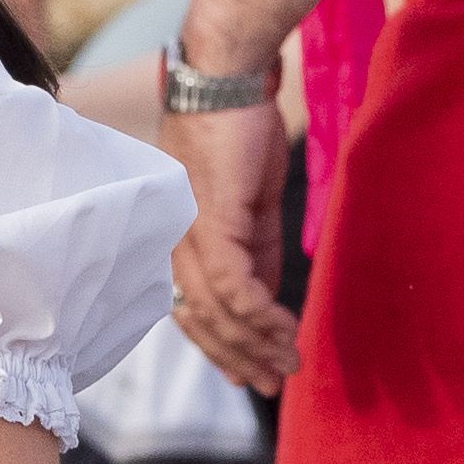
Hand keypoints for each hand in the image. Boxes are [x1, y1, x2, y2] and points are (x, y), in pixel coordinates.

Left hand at [164, 94, 295, 390]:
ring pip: (219, 312)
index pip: (192, 310)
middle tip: (275, 382)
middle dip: (240, 358)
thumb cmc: (240, 132)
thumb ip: (255, 251)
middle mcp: (173, 244)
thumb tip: (265, 296)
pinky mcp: (212, 223)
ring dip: (259, 343)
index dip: (221, 348)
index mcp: (178, 241)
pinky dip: (261, 315)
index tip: (251, 373)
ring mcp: (188, 235)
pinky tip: (285, 329)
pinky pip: (234, 287)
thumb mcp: (251, 205)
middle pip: (201, 321)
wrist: (229, 80)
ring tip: (290, 362)